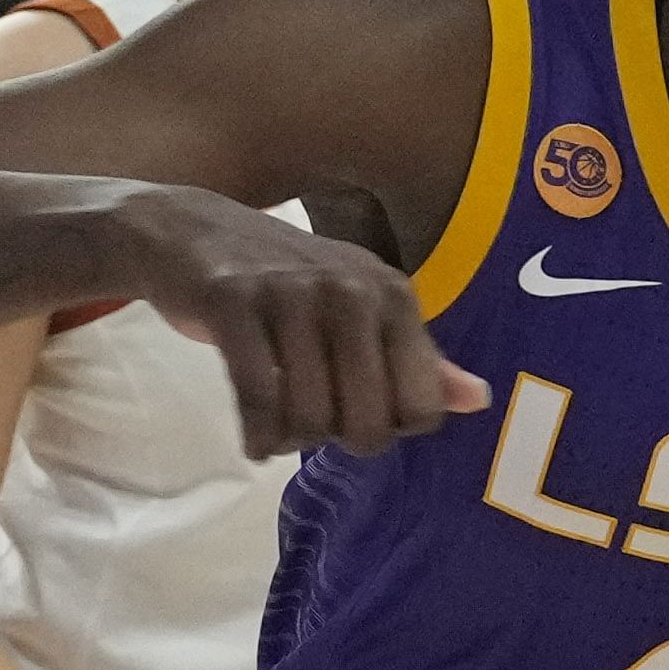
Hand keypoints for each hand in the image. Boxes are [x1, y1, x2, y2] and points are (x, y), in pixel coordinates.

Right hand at [129, 189, 487, 460]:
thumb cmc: (287, 283)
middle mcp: (351, 289)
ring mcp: (291, 292)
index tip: (357, 411)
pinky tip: (255, 440)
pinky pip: (257, 400)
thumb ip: (420, 359)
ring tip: (280, 425)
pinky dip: (258, 436)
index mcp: (394, 295)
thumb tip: (479, 399)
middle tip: (312, 421)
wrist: (189, 230)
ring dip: (291, 440)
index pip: (421, 408)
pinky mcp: (233, 301)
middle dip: (336, 439)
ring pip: (309, 419)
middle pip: (367, 425)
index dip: (389, 427)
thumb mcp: (362, 310)